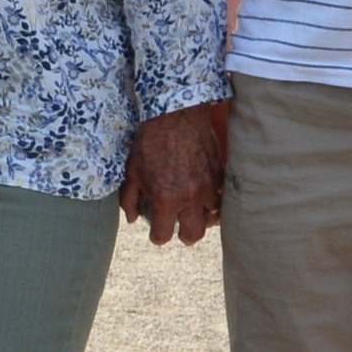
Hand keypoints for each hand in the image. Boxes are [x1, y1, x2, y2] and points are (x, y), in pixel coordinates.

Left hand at [120, 102, 224, 245]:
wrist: (175, 113)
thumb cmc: (149, 141)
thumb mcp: (131, 171)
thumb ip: (129, 199)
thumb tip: (132, 219)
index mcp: (165, 198)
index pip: (164, 234)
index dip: (157, 238)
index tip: (156, 234)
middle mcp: (189, 196)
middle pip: (194, 234)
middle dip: (186, 237)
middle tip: (181, 232)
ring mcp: (207, 184)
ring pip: (213, 216)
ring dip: (204, 218)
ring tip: (197, 213)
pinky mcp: (219, 171)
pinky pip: (222, 194)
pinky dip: (215, 198)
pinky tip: (207, 195)